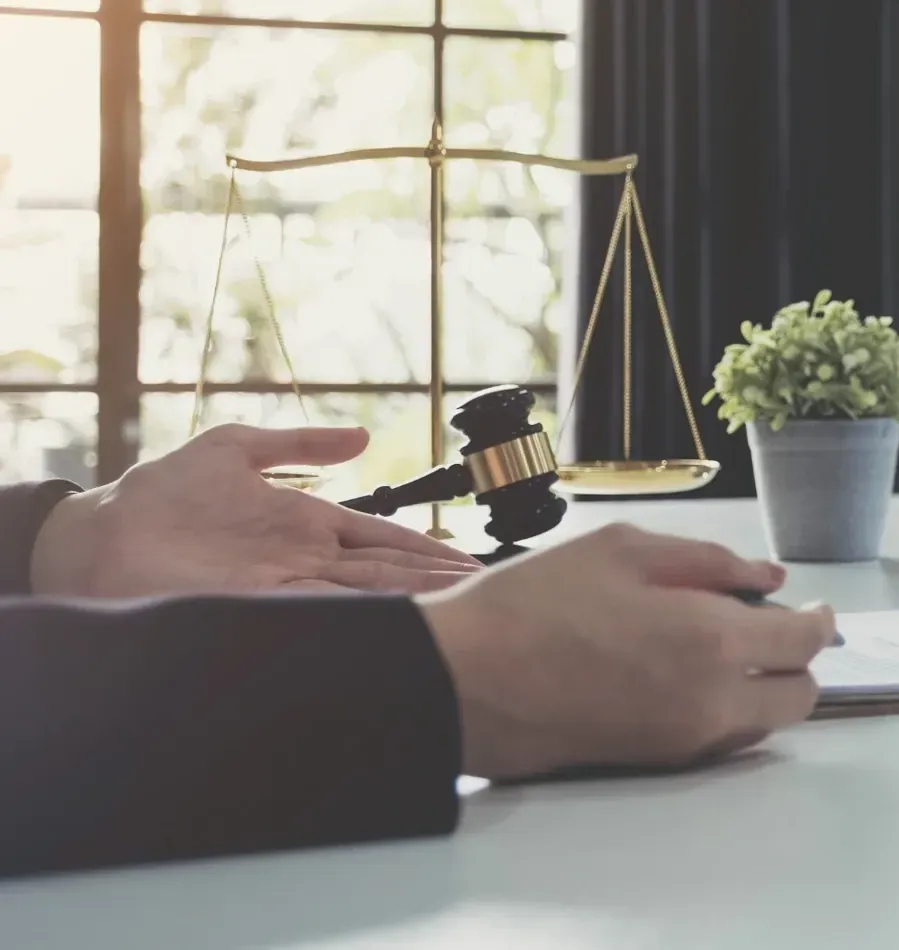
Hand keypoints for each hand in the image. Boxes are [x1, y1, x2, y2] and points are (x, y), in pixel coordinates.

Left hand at [30, 424, 480, 596]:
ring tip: (461, 608)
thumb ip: (299, 445)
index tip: (469, 558)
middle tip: (488, 590)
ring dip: (413, 603)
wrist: (101, 537)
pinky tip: (396, 622)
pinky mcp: (261, 604)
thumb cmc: (161, 494)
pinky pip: (323, 611)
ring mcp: (287, 584)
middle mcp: (306, 559)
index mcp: (309, 524)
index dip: (427, 549)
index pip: (384, 539)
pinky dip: (362, 619)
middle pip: (388, 572)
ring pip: (366, 595)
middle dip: (438, 581)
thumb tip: (361, 436)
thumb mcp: (234, 449)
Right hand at [417, 524, 833, 777]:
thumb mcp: (623, 550)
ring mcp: (685, 741)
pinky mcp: (656, 762)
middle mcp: (712, 702)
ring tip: (720, 644)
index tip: (815, 606)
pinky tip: (686, 672)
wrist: (462, 682)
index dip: (819, 621)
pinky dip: (727, 708)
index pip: (804, 643)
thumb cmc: (534, 604)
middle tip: (769, 624)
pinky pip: (722, 739)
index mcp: (712, 641)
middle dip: (796, 660)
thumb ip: (710, 562)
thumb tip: (769, 578)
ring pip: (762, 724)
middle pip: (798, 696)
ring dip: (762, 687)